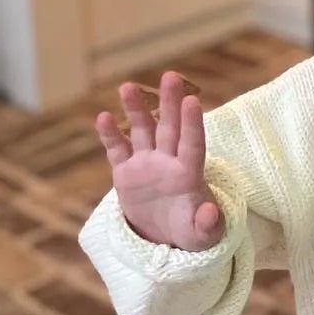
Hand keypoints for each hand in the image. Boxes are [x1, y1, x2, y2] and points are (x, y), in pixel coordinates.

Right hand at [94, 71, 220, 251]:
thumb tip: (210, 213)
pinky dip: (110, 135)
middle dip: (169, 103)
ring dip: (136, 109)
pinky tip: (102, 117)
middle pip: (169, 128)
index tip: (192, 100)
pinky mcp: (126, 173)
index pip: (192, 144)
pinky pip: (117, 150)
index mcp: (190, 174)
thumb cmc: (190, 232)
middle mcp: (168, 161)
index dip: (192, 124)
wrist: (165, 238)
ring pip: (141, 131)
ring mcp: (146, 164)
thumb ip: (208, 225)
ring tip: (127, 86)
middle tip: (170, 76)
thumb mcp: (202, 236)